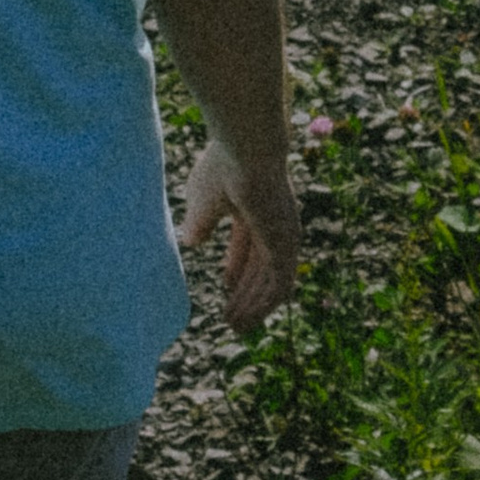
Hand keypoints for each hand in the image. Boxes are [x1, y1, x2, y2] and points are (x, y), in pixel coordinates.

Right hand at [174, 137, 301, 334]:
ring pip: (270, 281)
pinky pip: (279, 286)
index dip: (237, 267)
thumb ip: (199, 222)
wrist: (245, 152)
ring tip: (235, 327)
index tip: (225, 285)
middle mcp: (274, 223)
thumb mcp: (202, 200)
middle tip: (230, 318)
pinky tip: (247, 320)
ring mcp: (282, 236)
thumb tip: (192, 241)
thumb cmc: (222, 167)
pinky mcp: (286, 247)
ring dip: (253, 306)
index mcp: (255, 206)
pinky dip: (263, 305)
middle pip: (261, 267)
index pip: (250, 243)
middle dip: (245, 293)